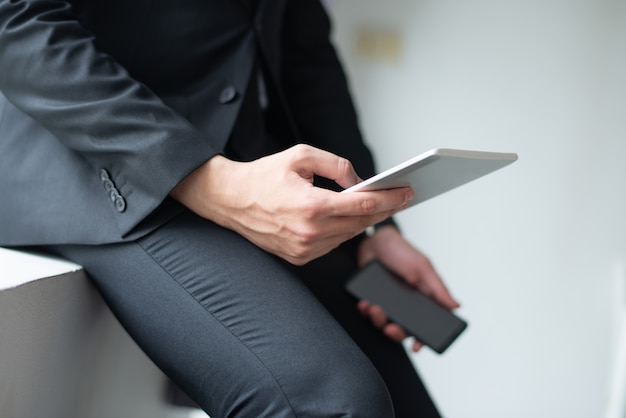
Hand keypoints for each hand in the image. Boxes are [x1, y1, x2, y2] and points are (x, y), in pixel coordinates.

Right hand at [170, 144, 413, 264]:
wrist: (230, 200)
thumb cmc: (263, 176)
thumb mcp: (301, 156)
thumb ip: (336, 166)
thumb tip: (359, 181)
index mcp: (311, 206)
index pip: (362, 204)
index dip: (389, 198)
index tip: (406, 192)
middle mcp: (309, 232)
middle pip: (361, 222)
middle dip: (384, 209)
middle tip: (401, 197)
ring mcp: (304, 249)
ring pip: (348, 235)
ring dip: (365, 221)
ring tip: (379, 205)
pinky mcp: (299, 257)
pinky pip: (332, 245)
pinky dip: (344, 231)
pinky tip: (352, 217)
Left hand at [357, 225, 459, 351]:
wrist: (374, 240)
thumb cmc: (401, 251)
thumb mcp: (422, 267)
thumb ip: (437, 288)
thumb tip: (456, 306)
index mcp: (421, 299)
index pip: (424, 325)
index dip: (421, 339)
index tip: (416, 347)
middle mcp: (404, 305)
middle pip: (401, 329)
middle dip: (395, 332)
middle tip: (390, 327)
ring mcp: (386, 303)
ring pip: (382, 323)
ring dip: (377, 319)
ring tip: (373, 306)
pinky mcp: (370, 298)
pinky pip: (367, 313)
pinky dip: (365, 310)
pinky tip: (364, 302)